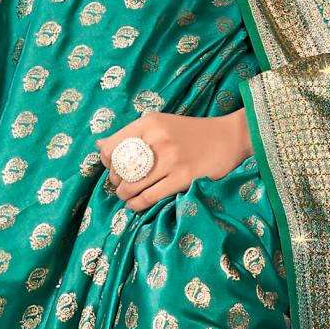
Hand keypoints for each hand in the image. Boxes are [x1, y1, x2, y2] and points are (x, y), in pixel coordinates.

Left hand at [96, 109, 252, 211]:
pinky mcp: (183, 178)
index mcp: (149, 123)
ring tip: (128, 197)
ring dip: (125, 195)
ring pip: (132, 186)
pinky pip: (150, 197)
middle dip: (116, 182)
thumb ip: (133, 134)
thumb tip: (99, 145)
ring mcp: (171, 159)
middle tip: (122, 186)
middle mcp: (157, 139)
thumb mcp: (162, 124)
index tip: (115, 169)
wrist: (229, 138)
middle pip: (120, 169)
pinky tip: (136, 205)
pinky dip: (138, 205)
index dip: (108, 163)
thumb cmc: (192, 133)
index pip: (112, 147)